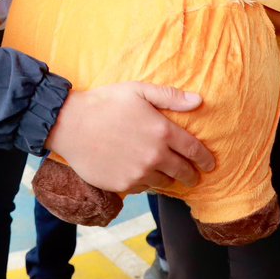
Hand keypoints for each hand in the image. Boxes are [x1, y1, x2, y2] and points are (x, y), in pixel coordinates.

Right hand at [45, 82, 214, 192]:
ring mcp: (138, 173)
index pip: (194, 150)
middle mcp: (154, 156)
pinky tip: (139, 173)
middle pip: (183, 172)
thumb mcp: (138, 90)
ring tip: (163, 173)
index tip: (209, 164)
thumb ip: (170, 97)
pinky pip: (142, 188)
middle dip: (191, 175)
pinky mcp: (123, 185)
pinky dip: (145, 182)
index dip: (205, 159)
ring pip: (164, 183)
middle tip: (192, 176)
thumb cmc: (104, 103)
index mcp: (162, 132)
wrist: (70, 124)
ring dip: (167, 178)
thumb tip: (199, 101)